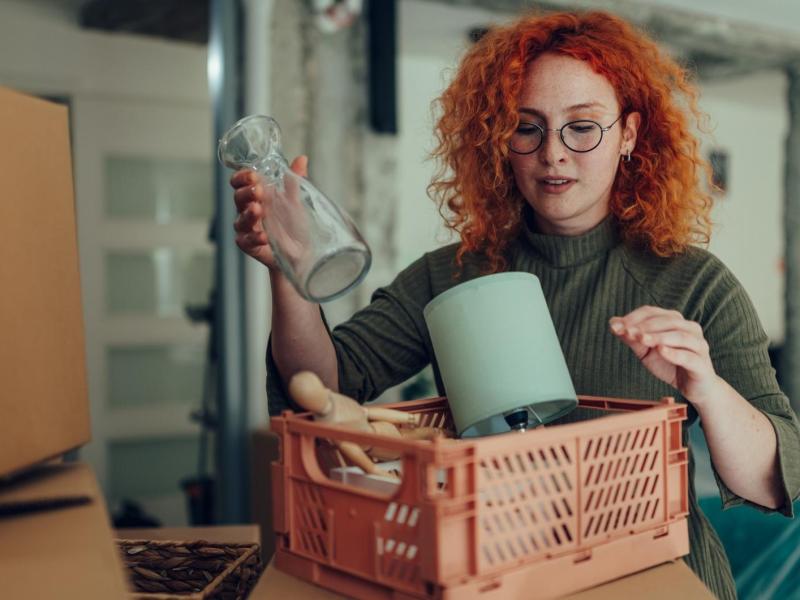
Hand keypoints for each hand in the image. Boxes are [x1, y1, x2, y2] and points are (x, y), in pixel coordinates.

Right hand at [230, 155, 308, 269]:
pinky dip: (254, 238)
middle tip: (258, 190)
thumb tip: (302, 158)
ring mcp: (248, 229)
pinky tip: (264, 236)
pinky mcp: (250, 246)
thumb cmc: (294, 225)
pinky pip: (246, 241)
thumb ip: (295, 181)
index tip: (252, 175)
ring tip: (258, 210)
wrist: (303, 253)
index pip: (242, 182)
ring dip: (248, 214)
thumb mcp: (296, 201)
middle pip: (238, 198)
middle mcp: (250, 210)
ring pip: (240, 219)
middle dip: (246, 193)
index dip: (243, 177)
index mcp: (258, 196)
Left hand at [609, 306, 721, 406]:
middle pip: (668, 321)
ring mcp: (698, 346)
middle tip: (627, 332)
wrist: (693, 387)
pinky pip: (689, 356)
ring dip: (659, 336)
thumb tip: (613, 323)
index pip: (653, 312)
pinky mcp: (702, 364)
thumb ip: (632, 337)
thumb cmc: (669, 365)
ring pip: (680, 336)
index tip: (616, 326)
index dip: (634, 317)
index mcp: (675, 322)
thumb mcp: (645, 351)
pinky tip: (661, 351)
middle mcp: (690, 329)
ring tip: (642, 339)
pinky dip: (674, 353)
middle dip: (645, 326)